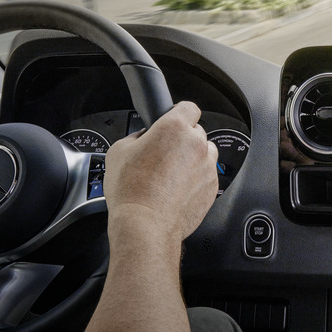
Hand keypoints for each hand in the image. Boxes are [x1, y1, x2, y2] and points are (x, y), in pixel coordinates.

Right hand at [102, 102, 217, 242]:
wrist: (145, 224)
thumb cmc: (131, 190)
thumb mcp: (119, 151)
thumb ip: (137, 137)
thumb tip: (143, 138)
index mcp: (174, 128)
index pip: (188, 107)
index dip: (179, 113)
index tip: (173, 120)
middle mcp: (196, 144)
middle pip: (196, 131)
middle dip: (182, 139)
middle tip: (164, 154)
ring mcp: (207, 166)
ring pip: (205, 153)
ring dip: (193, 158)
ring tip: (171, 174)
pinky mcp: (212, 187)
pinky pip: (207, 175)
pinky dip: (196, 179)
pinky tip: (177, 189)